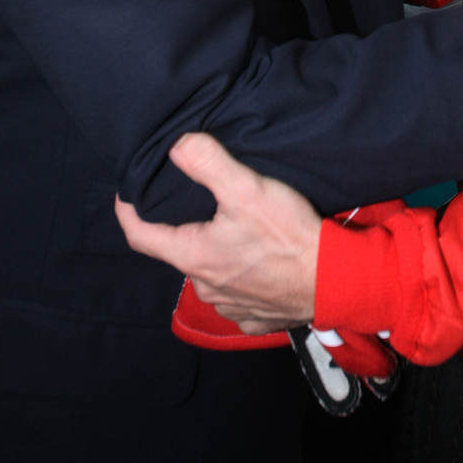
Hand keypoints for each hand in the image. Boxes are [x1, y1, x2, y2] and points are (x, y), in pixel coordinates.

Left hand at [115, 134, 320, 334]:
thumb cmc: (287, 235)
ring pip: (212, 273)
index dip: (127, 212)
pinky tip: (259, 263)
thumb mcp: (246, 188)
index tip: (126, 194)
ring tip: (237, 230)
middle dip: (186, 228)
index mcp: (193, 256)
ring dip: (218, 253)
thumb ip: (207, 162)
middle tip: (202, 203)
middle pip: (180, 252)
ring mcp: (231, 307)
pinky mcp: (257, 317)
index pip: (140, 236)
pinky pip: (239, 295)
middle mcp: (205, 287)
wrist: (335, 280)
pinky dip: (243, 276)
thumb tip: (176, 145)